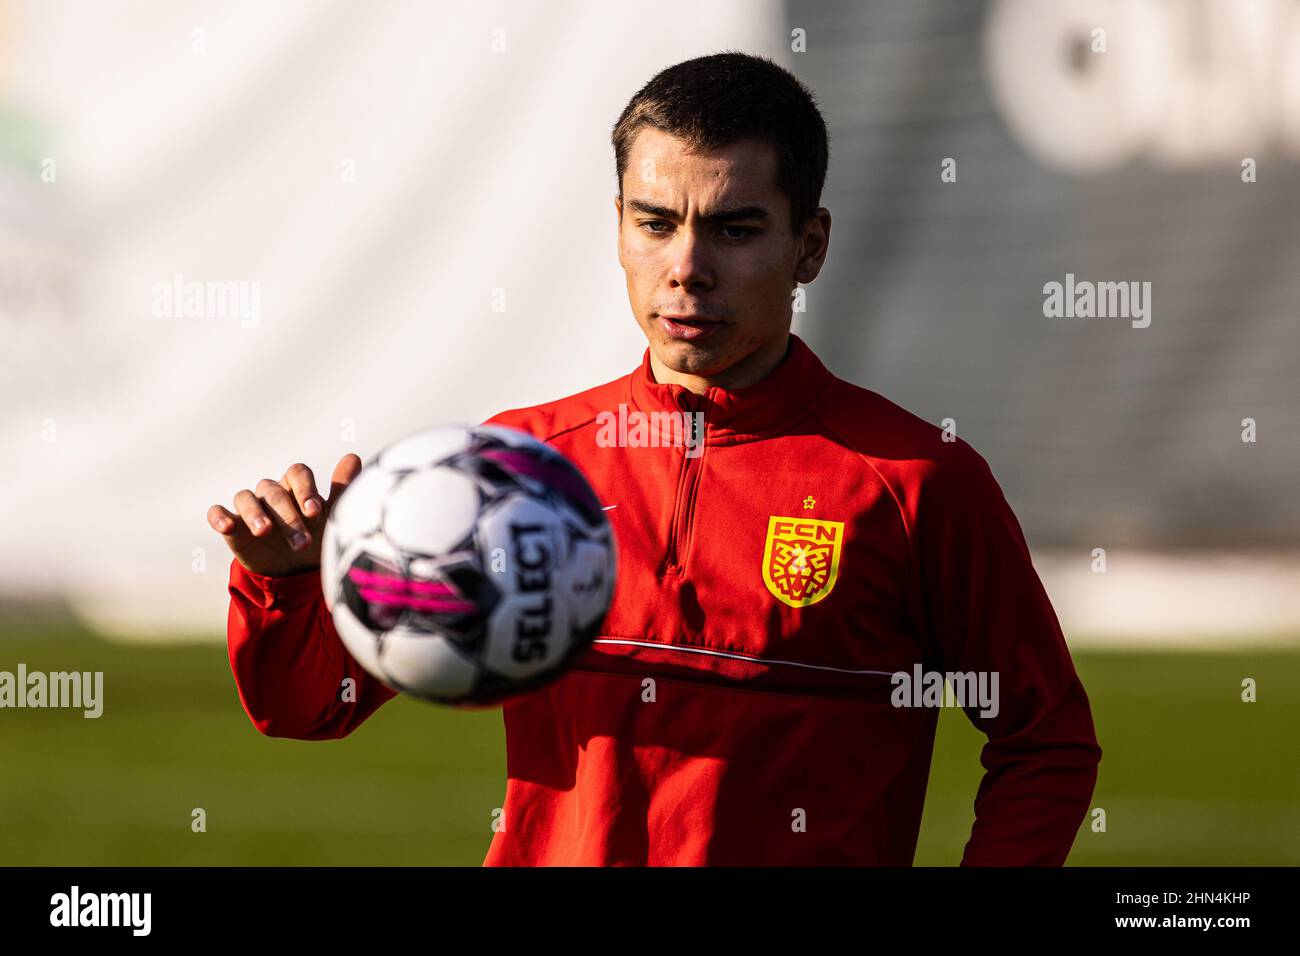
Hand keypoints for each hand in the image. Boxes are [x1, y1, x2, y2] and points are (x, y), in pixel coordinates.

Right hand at [207, 454, 361, 576]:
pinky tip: (227, 526)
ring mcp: (250, 508)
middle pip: (274, 492)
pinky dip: (219, 516)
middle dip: (289, 517)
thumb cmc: (316, 535)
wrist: (296, 570)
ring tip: (265, 532)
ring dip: (255, 514)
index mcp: (296, 486)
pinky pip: (218, 513)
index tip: (315, 512)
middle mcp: (271, 492)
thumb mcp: (332, 517)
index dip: (305, 489)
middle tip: (302, 543)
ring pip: (245, 498)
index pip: (297, 473)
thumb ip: (341, 488)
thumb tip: (353, 457)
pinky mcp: (232, 526)